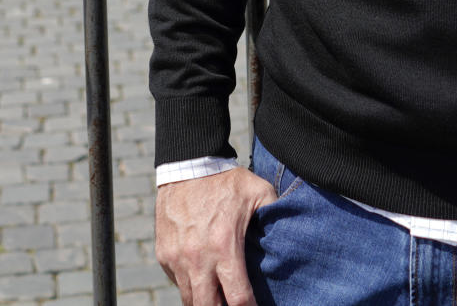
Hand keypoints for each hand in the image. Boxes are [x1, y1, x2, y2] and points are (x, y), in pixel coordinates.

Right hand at [155, 167, 276, 305]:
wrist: (187, 165)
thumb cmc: (225, 179)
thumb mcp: (257, 191)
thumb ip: (274, 212)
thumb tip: (291, 230)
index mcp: (224, 247)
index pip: (238, 298)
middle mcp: (198, 259)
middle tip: (235, 305)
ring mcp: (178, 259)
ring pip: (190, 300)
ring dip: (205, 302)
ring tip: (219, 297)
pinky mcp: (164, 256)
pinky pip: (177, 283)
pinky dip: (190, 286)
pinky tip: (203, 279)